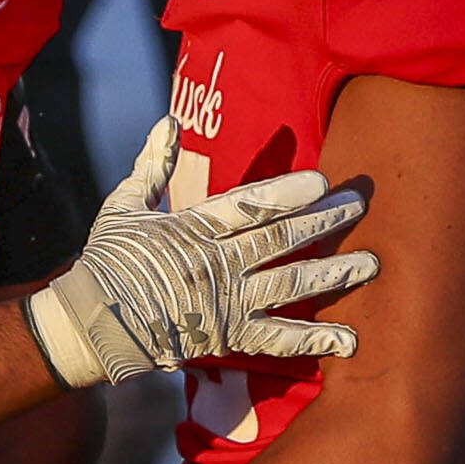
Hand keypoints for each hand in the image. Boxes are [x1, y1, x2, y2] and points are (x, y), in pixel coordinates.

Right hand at [24, 118, 376, 387]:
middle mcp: (215, 264)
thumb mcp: (124, 205)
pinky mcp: (228, 337)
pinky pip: (278, 340)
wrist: (92, 324)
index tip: (322, 180)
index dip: (287, 193)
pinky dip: (315, 341)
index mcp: (191, 228)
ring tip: (372, 263)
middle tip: (360, 204)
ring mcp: (225, 303)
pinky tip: (351, 340)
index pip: (248, 206)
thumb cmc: (106, 261)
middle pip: (279, 239)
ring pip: (289, 285)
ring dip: (333, 274)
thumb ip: (152, 165)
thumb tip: (169, 121)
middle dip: (323, 221)